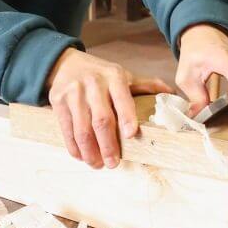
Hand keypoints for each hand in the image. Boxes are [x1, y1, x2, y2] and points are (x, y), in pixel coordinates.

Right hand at [45, 48, 173, 168]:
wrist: (66, 63)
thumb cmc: (100, 74)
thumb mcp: (122, 75)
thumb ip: (145, 85)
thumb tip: (171, 94)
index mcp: (114, 76)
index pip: (122, 98)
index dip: (127, 117)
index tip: (131, 135)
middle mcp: (93, 83)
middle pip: (101, 119)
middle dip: (108, 145)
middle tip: (114, 163)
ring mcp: (73, 92)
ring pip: (82, 128)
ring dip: (90, 151)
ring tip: (98, 164)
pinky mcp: (57, 101)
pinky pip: (66, 129)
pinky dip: (74, 147)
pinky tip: (82, 156)